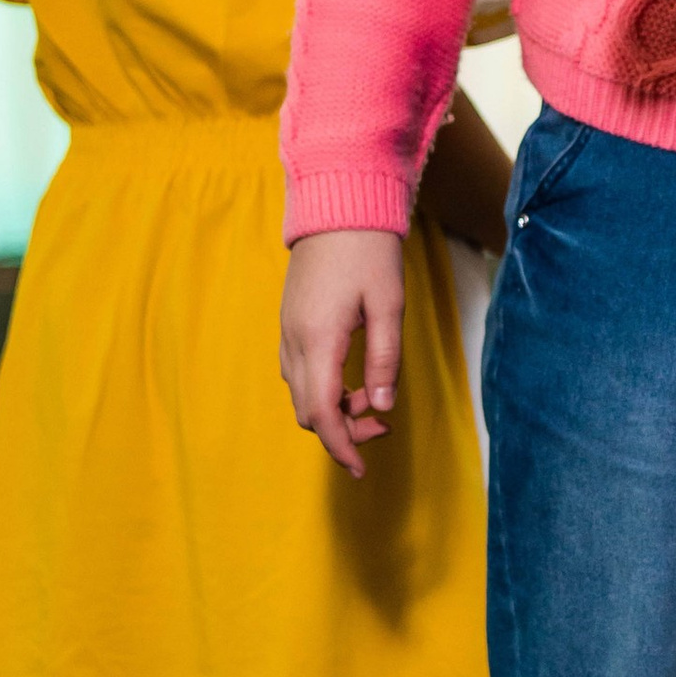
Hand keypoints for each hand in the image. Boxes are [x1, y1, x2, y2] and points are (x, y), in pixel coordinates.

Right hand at [279, 228, 405, 475]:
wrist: (337, 205)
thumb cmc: (369, 251)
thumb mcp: (388, 305)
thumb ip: (384, 360)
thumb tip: (381, 408)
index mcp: (318, 339)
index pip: (322, 413)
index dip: (342, 447)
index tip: (361, 470)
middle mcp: (294, 340)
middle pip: (308, 410)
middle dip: (341, 431)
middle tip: (382, 426)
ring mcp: (287, 331)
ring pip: (300, 393)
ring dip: (333, 409)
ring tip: (372, 399)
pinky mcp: (290, 323)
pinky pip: (298, 372)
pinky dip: (322, 389)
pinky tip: (353, 379)